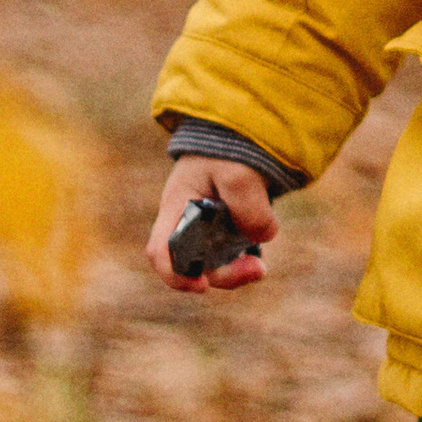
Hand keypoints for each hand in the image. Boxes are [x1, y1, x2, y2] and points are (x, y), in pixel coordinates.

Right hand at [147, 154, 278, 294]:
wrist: (238, 137)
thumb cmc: (226, 150)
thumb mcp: (237, 171)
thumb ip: (247, 204)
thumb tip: (260, 238)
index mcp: (175, 208)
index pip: (160, 251)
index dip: (175, 275)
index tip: (202, 284)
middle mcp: (185, 224)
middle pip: (193, 266)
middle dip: (223, 276)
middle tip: (256, 269)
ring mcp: (205, 229)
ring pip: (214, 264)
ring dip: (237, 270)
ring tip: (260, 267)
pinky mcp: (225, 230)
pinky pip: (231, 254)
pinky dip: (245, 257)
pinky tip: (261, 247)